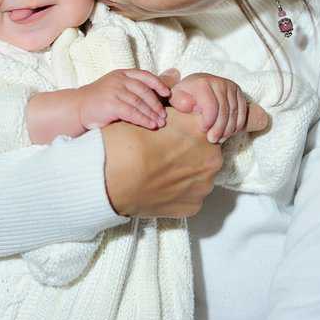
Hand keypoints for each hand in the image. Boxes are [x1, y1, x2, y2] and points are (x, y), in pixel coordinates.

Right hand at [77, 68, 170, 130]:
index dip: (158, 84)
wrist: (77, 109)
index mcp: (121, 74)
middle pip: (144, 90)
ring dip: (152, 114)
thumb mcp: (116, 88)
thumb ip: (132, 89)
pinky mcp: (111, 104)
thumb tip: (158, 95)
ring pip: (139, 102)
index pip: (144, 75)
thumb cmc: (99, 101)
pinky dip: (144, 119)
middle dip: (156, 104)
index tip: (167, 94)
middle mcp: (118, 80)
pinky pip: (132, 112)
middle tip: (164, 116)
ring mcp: (114, 91)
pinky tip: (150, 125)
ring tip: (160, 123)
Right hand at [101, 103, 222, 217]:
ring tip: (159, 172)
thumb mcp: (149, 114)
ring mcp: (204, 184)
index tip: (174, 135)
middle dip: (188, 151)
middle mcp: (210, 156)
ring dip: (184, 172)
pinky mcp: (195, 205)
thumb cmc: (124, 145)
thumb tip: (182, 114)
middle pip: (204, 150)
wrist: (109, 179)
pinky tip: (160, 186)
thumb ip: (174, 115)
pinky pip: (191, 194)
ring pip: (199, 174)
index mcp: (200, 128)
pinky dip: (179, 191)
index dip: (186, 129)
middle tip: (163, 154)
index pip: (202, 123)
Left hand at [169, 73, 268, 143]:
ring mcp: (230, 86)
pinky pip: (242, 111)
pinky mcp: (238, 92)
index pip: (211, 105)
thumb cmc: (185, 96)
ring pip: (234, 112)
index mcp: (202, 82)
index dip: (208, 121)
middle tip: (213, 140)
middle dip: (219, 128)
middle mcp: (218, 82)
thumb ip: (179, 102)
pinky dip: (237, 124)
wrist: (197, 86)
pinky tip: (229, 132)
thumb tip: (190, 105)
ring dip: (228, 128)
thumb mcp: (176, 98)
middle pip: (224, 110)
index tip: (203, 130)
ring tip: (220, 138)